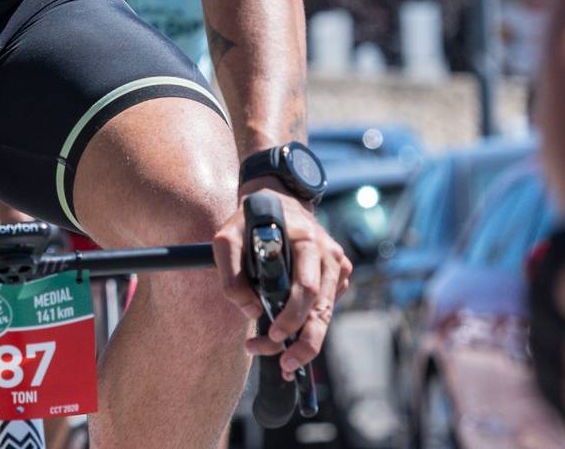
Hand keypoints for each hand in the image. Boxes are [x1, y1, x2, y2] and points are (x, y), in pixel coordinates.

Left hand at [212, 181, 351, 377]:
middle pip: (323, 309)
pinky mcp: (338, 273)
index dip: (292, 317)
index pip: (306, 289)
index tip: (272, 335)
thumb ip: (231, 275)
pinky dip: (312, 324)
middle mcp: (328, 254)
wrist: (278, 199)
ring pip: (327, 312)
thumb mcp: (227, 239)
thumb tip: (249, 311)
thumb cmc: (250, 221)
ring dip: (307, 339)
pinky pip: (328, 305)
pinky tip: (292, 335)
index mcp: (307, 242)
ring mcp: (337, 263)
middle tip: (286, 365)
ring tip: (284, 361)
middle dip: (306, 342)